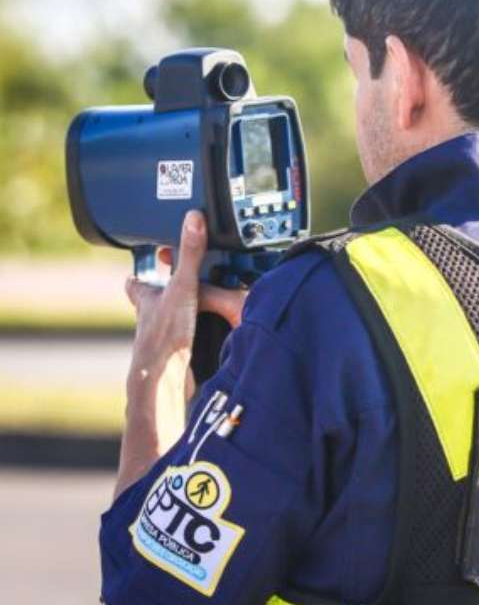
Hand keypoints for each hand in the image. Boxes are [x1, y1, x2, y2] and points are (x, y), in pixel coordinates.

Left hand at [116, 211, 246, 496]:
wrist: (165, 386)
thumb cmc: (164, 338)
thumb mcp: (183, 288)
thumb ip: (190, 254)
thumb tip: (194, 218)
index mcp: (149, 302)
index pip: (139, 284)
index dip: (142, 275)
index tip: (146, 265)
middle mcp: (152, 323)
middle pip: (155, 307)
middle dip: (167, 298)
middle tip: (182, 287)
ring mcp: (166, 344)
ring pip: (174, 328)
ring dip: (187, 320)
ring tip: (207, 311)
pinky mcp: (180, 361)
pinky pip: (191, 345)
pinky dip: (201, 341)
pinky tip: (213, 341)